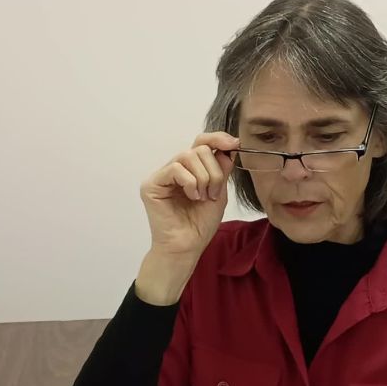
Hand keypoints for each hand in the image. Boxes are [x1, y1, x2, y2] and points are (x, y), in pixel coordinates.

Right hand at [135, 132, 238, 304]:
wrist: (187, 247)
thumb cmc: (200, 225)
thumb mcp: (219, 193)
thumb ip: (222, 170)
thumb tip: (228, 147)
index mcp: (190, 170)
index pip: (201, 142)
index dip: (217, 138)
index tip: (234, 143)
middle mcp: (175, 169)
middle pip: (198, 148)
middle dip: (213, 171)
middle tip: (213, 193)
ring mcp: (162, 176)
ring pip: (188, 156)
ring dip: (203, 178)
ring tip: (203, 197)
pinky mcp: (152, 184)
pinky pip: (176, 169)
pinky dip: (190, 182)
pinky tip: (192, 197)